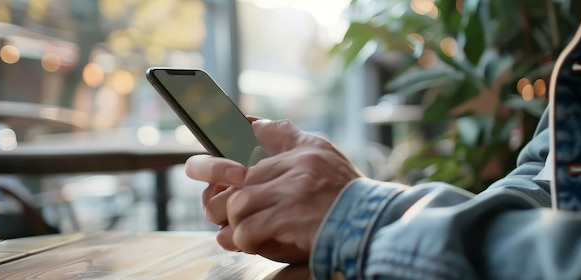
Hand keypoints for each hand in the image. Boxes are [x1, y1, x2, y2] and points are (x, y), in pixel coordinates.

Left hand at [186, 119, 361, 262]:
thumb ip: (291, 139)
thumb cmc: (348, 196)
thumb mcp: (327, 157)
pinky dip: (245, 240)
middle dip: (227, 200)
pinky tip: (253, 243)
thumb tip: (252, 123)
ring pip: (239, 204)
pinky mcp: (291, 216)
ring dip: (236, 224)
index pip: (253, 137)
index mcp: (304, 150)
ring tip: (244, 234)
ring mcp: (294, 190)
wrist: (373, 226)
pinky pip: (248, 228)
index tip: (207, 162)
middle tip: (226, 215)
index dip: (227, 149)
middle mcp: (298, 165)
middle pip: (239, 178)